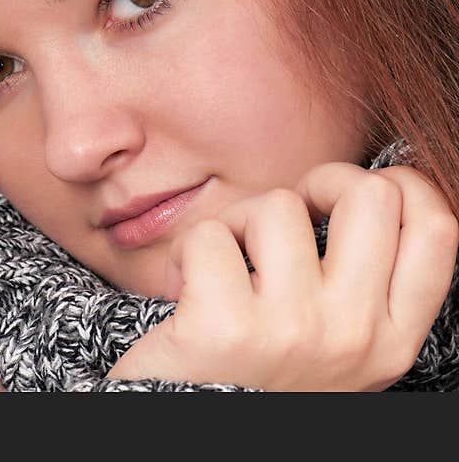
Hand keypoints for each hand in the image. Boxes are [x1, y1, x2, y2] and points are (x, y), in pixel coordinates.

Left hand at [106, 162, 458, 390]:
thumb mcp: (336, 347)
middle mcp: (354, 334)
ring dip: (236, 224)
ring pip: (276, 205)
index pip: (435, 230)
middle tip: (283, 217)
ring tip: (221, 269)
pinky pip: (209, 235)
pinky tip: (185, 289)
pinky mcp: (225, 326)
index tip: (349, 197)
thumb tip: (362, 190)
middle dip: (319, 182)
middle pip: (368, 194)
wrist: (199, 436)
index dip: (401, 187)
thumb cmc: (260, 377)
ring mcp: (293, 328)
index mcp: (391, 340)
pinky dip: (188, 251)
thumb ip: (359, 287)